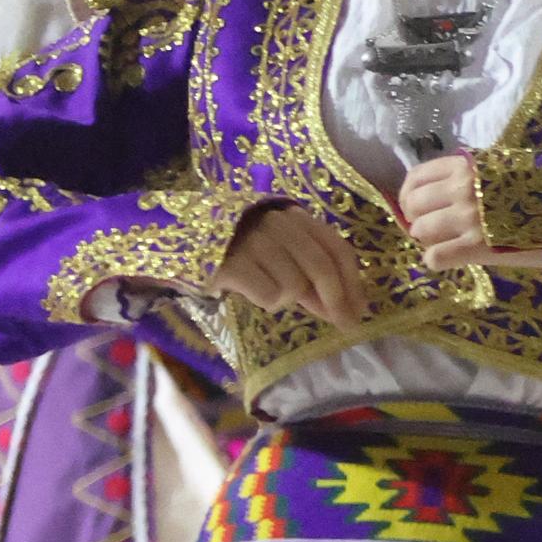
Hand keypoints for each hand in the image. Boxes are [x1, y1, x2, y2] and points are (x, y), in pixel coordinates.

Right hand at [210, 202, 372, 325]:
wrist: (181, 245)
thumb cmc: (241, 255)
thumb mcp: (280, 259)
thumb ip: (311, 277)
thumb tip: (347, 309)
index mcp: (293, 217)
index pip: (336, 248)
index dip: (353, 282)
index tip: (360, 310)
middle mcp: (275, 222)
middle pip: (321, 267)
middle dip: (336, 300)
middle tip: (343, 324)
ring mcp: (253, 240)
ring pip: (294, 285)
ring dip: (288, 299)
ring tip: (266, 288)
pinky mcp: (232, 262)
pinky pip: (269, 295)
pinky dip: (265, 300)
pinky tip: (248, 290)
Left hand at [395, 153, 541, 275]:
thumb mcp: (506, 168)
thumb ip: (474, 174)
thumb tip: (445, 190)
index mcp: (468, 166)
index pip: (417, 177)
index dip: (410, 194)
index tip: (417, 206)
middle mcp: (462, 189)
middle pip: (414, 206)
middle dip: (418, 219)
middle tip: (432, 229)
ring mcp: (468, 219)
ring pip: (420, 231)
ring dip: (429, 240)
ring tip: (446, 244)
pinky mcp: (477, 247)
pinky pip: (436, 257)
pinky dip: (437, 260)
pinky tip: (450, 259)